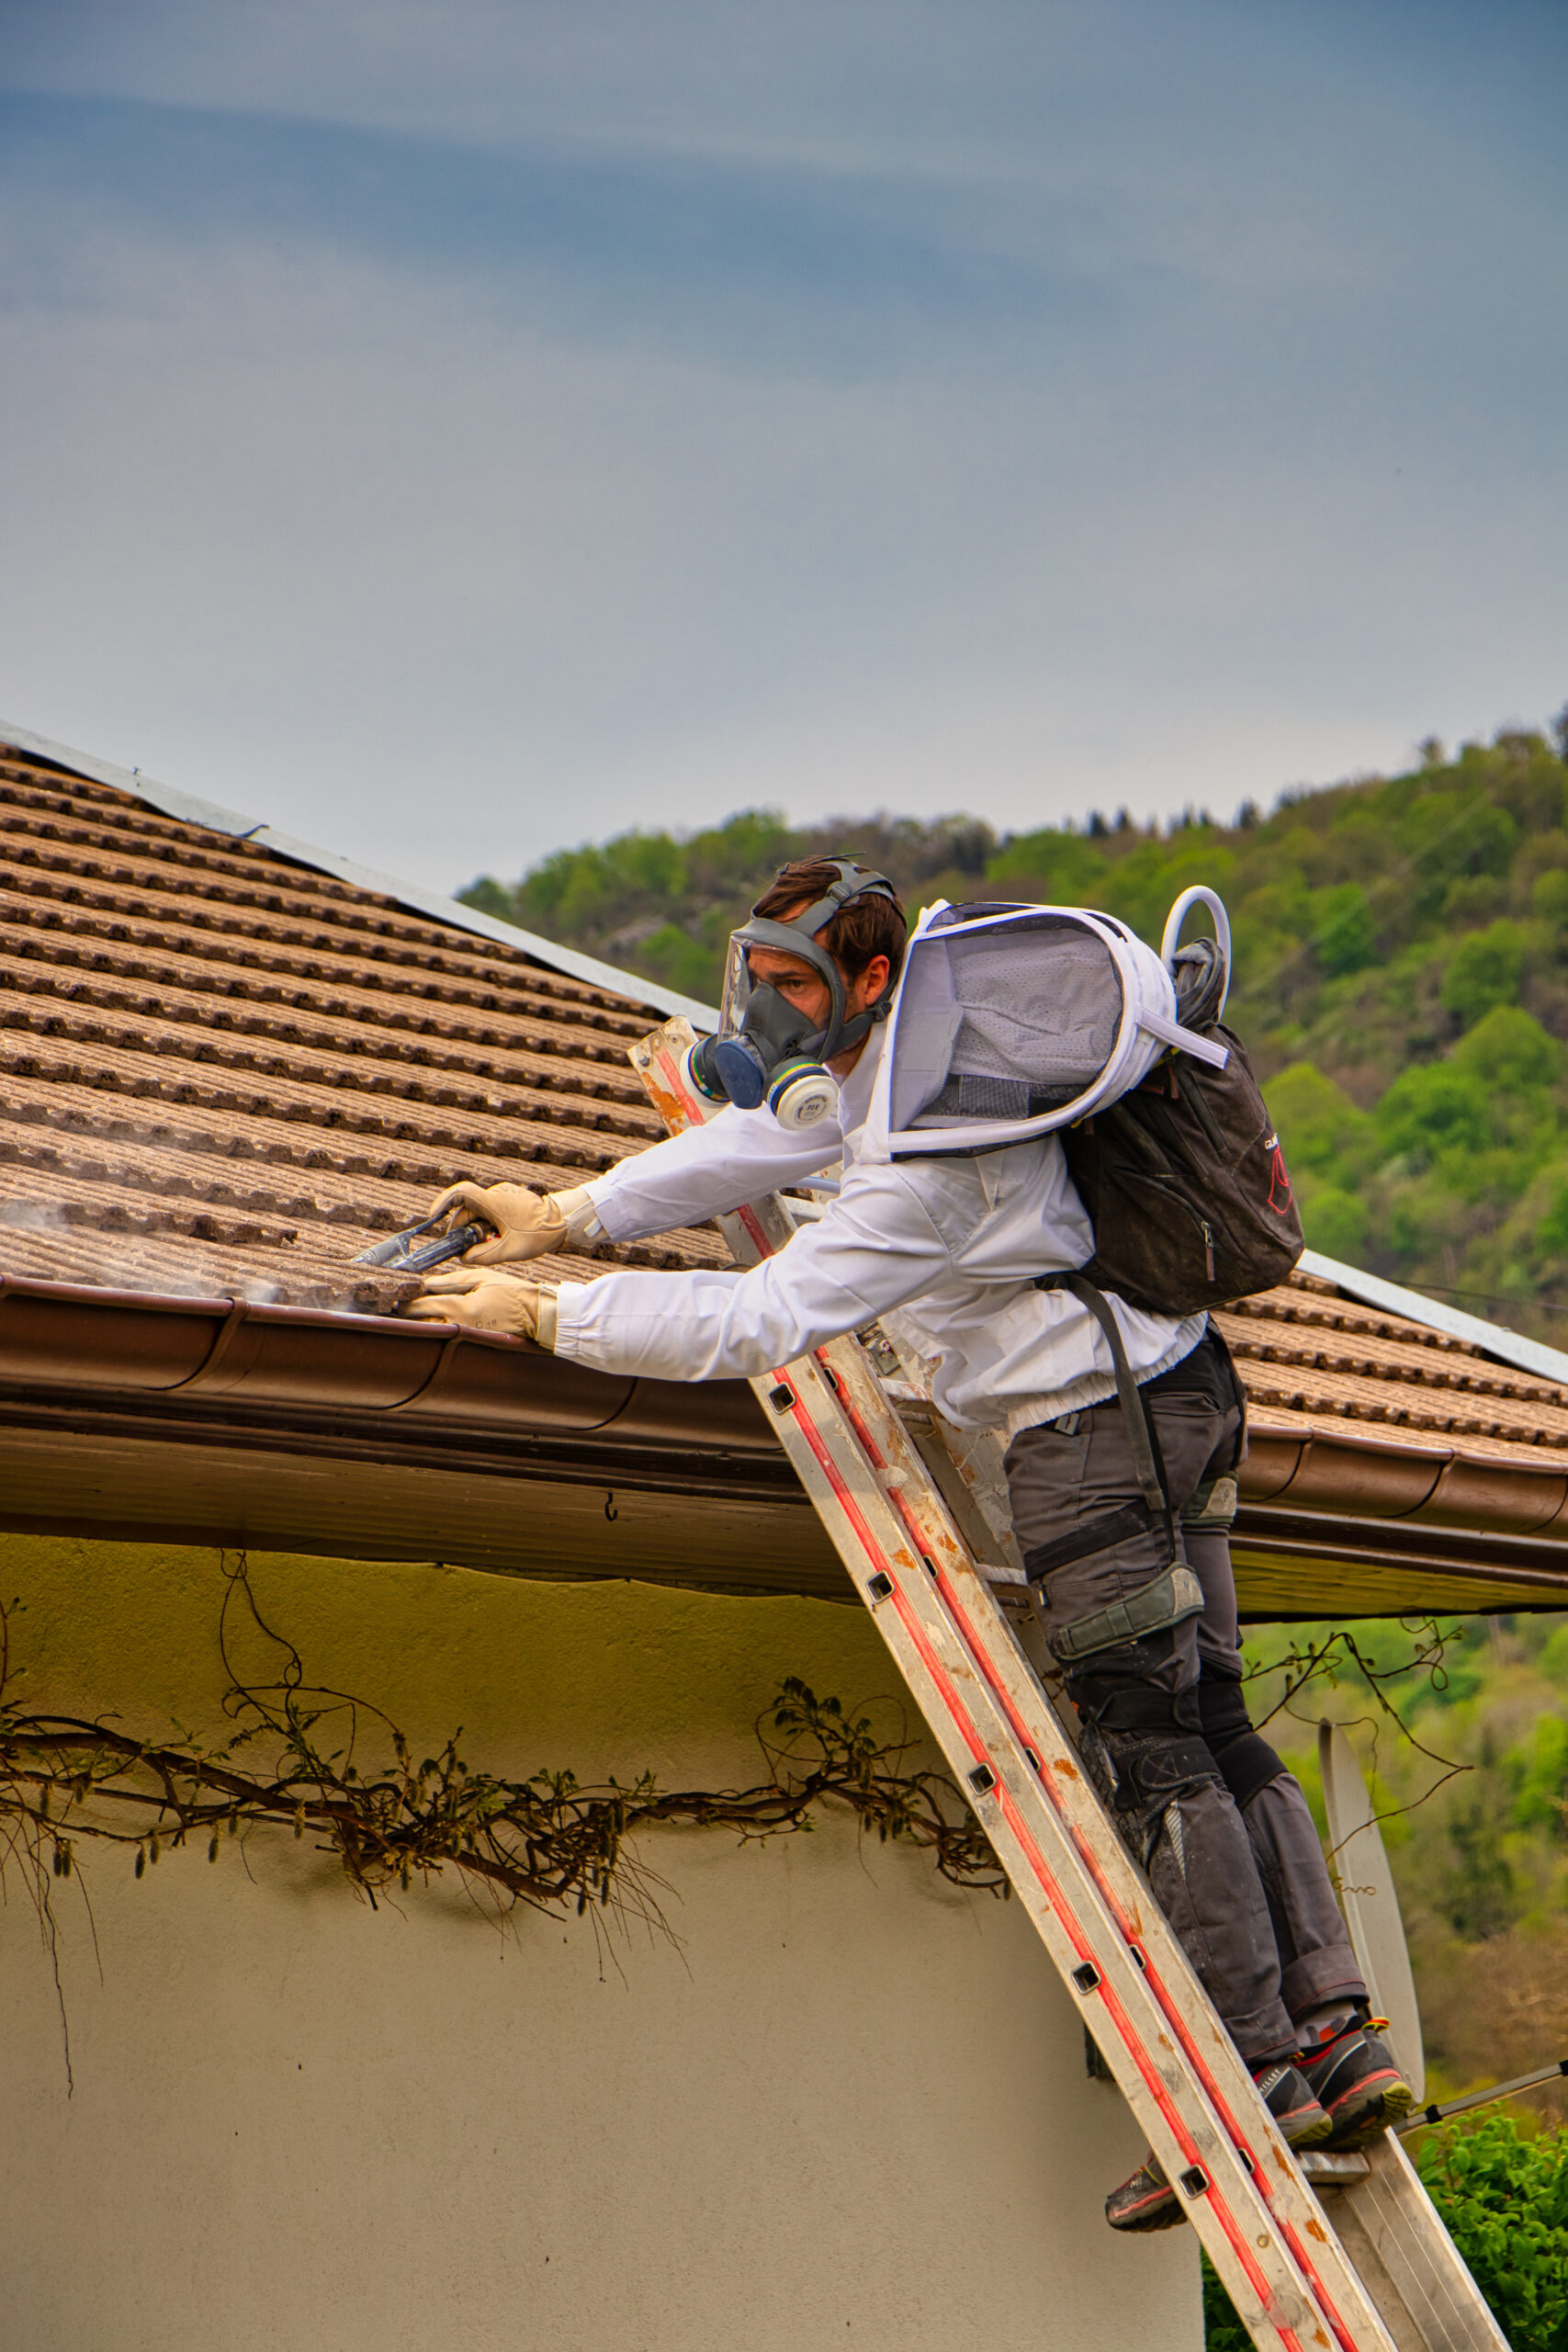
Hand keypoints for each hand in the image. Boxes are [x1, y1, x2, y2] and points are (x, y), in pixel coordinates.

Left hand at [404, 1266, 548, 1339]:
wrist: (535, 1314)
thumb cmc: (511, 1292)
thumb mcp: (481, 1278)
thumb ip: (450, 1281)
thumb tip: (426, 1283)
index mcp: (461, 1308)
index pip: (423, 1306)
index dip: (406, 1302)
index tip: (395, 1298)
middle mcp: (460, 1326)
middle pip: (423, 1323)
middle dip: (408, 1315)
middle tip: (395, 1306)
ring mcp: (466, 1338)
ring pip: (433, 1332)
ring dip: (420, 1324)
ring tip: (408, 1314)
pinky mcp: (471, 1342)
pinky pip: (447, 1336)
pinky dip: (436, 1329)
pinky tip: (431, 1321)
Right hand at [426, 1180, 589, 1266]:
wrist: (563, 1221)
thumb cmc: (538, 1234)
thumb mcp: (508, 1251)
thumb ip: (482, 1256)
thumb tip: (463, 1257)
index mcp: (493, 1202)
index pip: (460, 1193)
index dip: (443, 1202)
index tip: (433, 1215)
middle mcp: (495, 1194)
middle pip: (467, 1209)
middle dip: (463, 1228)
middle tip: (466, 1248)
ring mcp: (503, 1194)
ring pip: (479, 1211)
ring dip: (477, 1228)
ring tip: (489, 1244)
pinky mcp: (509, 1198)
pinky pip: (490, 1209)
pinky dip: (487, 1223)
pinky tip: (497, 1237)